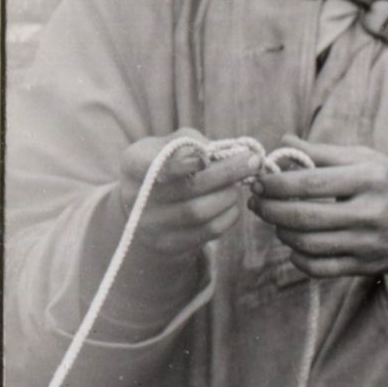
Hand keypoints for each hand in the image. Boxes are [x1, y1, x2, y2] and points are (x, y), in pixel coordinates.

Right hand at [117, 135, 257, 265]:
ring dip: (229, 195)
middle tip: (253, 162)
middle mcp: (136, 197)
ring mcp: (151, 225)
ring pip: (202, 212)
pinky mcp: (169, 244)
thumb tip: (229, 152)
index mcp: (134, 165)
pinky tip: (231, 204)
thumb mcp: (168, 145)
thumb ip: (193, 142)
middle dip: (229, 173)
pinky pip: (210, 231)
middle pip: (191, 188)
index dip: (187, 163)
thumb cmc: (166, 166)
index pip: (159, 166)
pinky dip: (229, 215)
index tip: (215, 155)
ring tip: (238, 185)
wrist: (146, 207)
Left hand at [249, 140, 387, 279]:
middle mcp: (371, 212)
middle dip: (270, 209)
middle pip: (304, 216)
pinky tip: (295, 245)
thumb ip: (323, 152)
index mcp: (370, 179)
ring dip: (281, 231)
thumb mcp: (365, 158)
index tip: (260, 181)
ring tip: (276, 220)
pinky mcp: (366, 266)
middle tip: (257, 202)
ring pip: (308, 243)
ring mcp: (368, 243)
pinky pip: (320, 268)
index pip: (311, 182)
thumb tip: (283, 144)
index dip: (277, 183)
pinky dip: (298, 258)